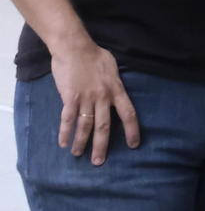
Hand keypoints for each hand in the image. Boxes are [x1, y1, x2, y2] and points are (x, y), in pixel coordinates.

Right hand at [50, 36, 138, 165]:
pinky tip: (63, 143)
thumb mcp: (113, 69)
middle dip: (102, 146)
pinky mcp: (70, 98)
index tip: (134, 144)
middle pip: (105, 126)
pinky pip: (68, 119)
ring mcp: (87, 98)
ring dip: (82, 143)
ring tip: (79, 155)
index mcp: (117, 90)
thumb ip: (115, 83)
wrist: (75, 48)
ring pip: (86, 126)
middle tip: (99, 162)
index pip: (129, 114)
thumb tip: (115, 91)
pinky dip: (65, 133)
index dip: (132, 130)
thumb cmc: (95, 55)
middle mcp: (104, 97)